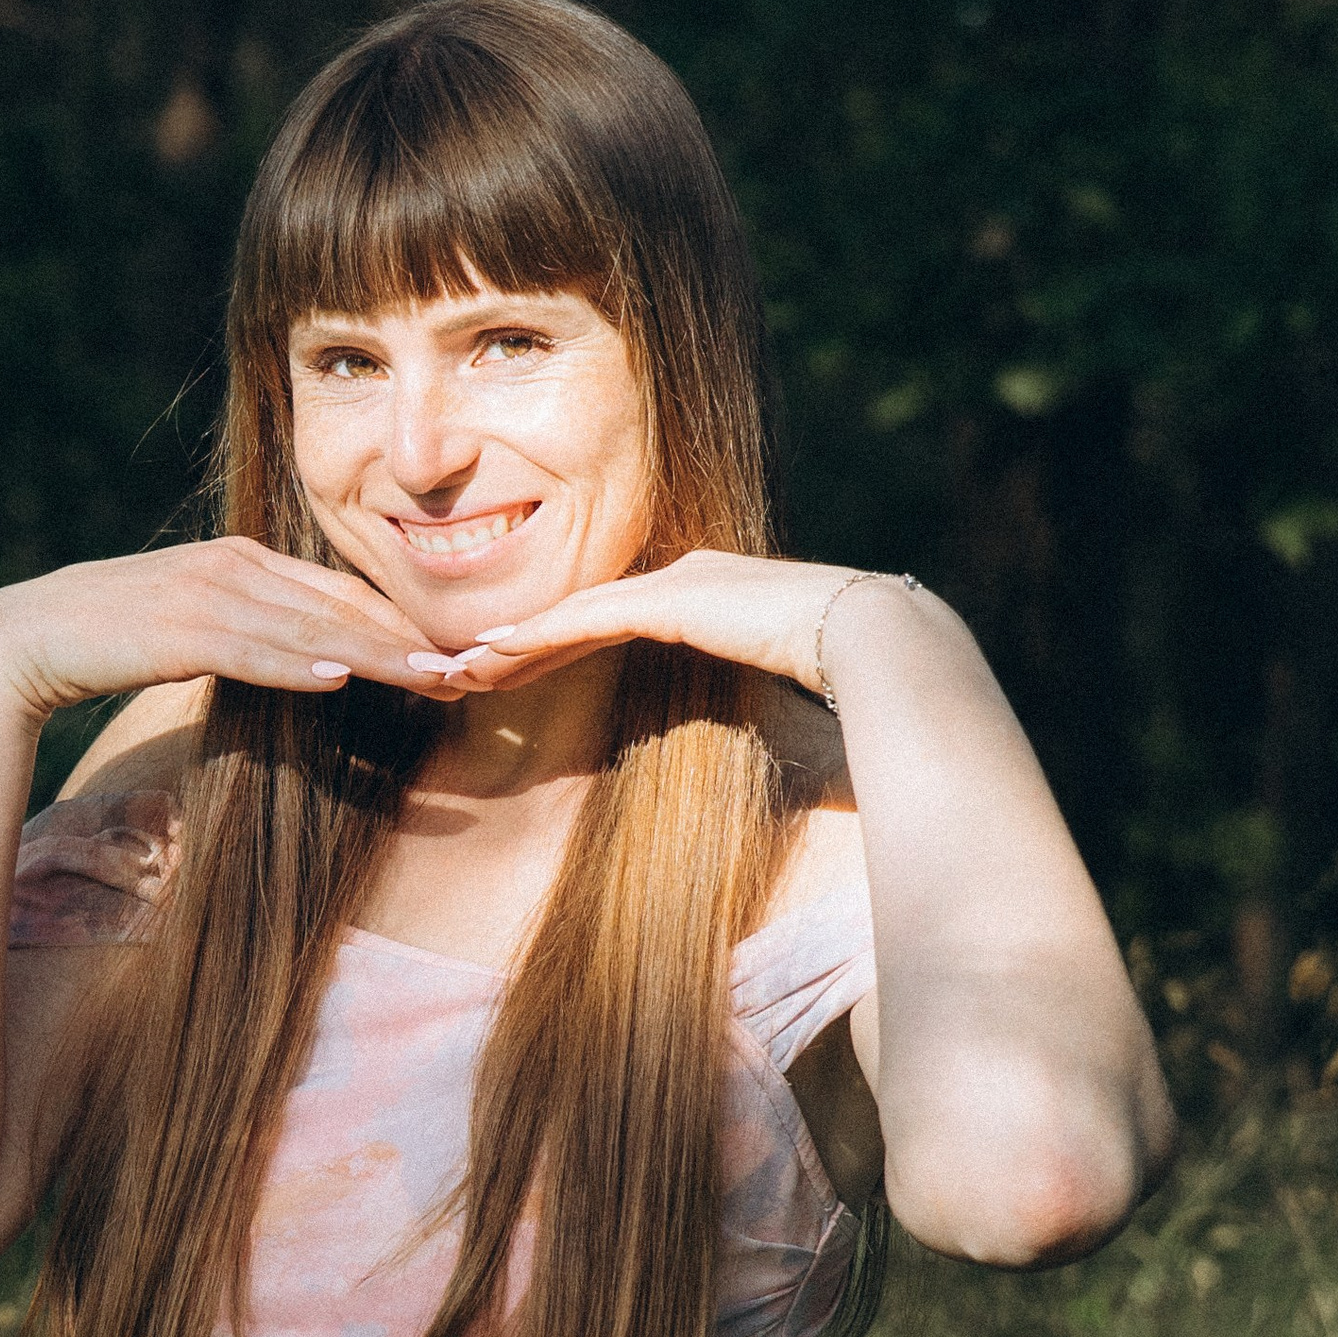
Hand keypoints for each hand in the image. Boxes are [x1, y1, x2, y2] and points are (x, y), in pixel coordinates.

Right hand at [0, 537, 444, 721]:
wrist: (24, 638)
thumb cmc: (112, 638)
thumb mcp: (196, 626)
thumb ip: (253, 630)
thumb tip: (314, 657)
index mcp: (242, 561)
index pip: (340, 593)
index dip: (402, 624)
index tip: (455, 655)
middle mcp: (233, 567)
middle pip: (340, 606)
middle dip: (409, 641)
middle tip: (472, 671)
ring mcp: (205, 594)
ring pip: (310, 628)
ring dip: (377, 657)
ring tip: (433, 680)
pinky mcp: (176, 630)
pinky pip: (251, 650)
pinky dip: (298, 664)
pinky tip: (341, 678)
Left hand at [403, 548, 852, 695]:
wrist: (886, 645)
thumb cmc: (851, 689)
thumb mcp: (784, 703)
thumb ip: (750, 712)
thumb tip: (752, 758)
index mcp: (712, 599)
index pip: (612, 623)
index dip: (555, 647)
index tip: (504, 674)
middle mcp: (688, 578)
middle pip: (581, 615)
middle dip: (516, 646)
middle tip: (454, 670)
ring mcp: (681, 582)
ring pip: (573, 615)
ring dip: (510, 646)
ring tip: (451, 668)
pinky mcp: (675, 597)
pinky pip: (587, 619)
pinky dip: (535, 636)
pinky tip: (489, 653)